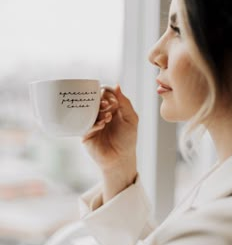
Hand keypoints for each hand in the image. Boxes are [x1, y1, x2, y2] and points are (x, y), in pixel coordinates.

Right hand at [82, 85, 137, 200]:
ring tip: (108, 117)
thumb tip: (117, 85)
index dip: (107, 93)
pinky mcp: (85, 133)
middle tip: (107, 105)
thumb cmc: (127, 139)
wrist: (120, 159)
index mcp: (111, 108)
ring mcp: (91, 123)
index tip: (113, 100)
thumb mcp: (131, 119)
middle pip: (94, 100)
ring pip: (89, 111)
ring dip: (97, 111)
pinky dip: (94, 122)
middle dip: (100, 100)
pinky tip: (103, 124)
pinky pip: (85, 124)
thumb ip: (125, 102)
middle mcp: (100, 114)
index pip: (104, 94)